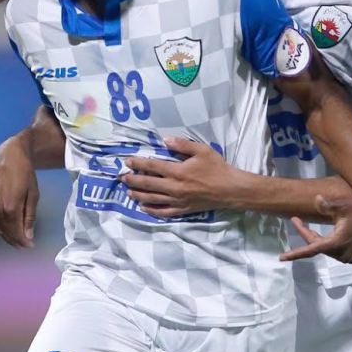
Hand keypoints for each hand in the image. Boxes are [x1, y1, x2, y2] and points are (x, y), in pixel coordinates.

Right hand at [0, 133, 39, 247]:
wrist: (9, 157)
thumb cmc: (25, 174)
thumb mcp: (34, 195)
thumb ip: (30, 217)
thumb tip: (29, 237)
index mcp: (10, 207)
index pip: (16, 231)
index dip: (23, 241)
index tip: (30, 246)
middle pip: (6, 231)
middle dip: (15, 240)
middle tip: (24, 246)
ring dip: (6, 236)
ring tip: (16, 241)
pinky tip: (5, 230)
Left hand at [122, 137, 239, 217]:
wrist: (230, 189)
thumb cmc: (217, 168)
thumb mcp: (202, 150)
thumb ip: (182, 145)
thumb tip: (165, 140)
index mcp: (178, 171)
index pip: (153, 166)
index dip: (138, 163)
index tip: (128, 161)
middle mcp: (175, 187)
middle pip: (148, 184)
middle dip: (133, 179)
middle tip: (121, 177)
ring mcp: (178, 200)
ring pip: (153, 199)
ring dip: (139, 194)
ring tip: (128, 191)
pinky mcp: (183, 210)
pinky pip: (164, 212)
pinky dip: (152, 210)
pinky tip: (144, 207)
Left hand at [280, 192, 351, 263]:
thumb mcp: (342, 205)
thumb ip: (327, 205)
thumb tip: (315, 199)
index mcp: (336, 242)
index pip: (311, 249)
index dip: (295, 253)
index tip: (282, 257)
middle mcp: (341, 253)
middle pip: (316, 246)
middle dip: (305, 234)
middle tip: (296, 220)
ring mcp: (348, 257)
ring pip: (324, 249)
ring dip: (316, 240)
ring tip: (308, 226)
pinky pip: (333, 252)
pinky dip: (326, 244)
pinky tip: (322, 236)